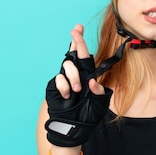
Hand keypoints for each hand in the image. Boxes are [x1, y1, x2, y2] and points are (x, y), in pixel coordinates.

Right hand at [44, 24, 112, 146]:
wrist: (74, 127)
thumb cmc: (88, 116)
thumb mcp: (100, 104)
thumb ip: (100, 91)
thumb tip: (92, 81)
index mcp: (87, 76)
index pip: (85, 56)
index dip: (81, 42)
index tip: (79, 27)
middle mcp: (75, 75)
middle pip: (74, 54)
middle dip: (76, 41)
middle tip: (76, 32)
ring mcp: (64, 79)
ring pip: (68, 65)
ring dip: (74, 76)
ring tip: (77, 90)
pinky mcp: (55, 86)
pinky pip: (59, 79)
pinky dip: (64, 87)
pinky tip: (67, 96)